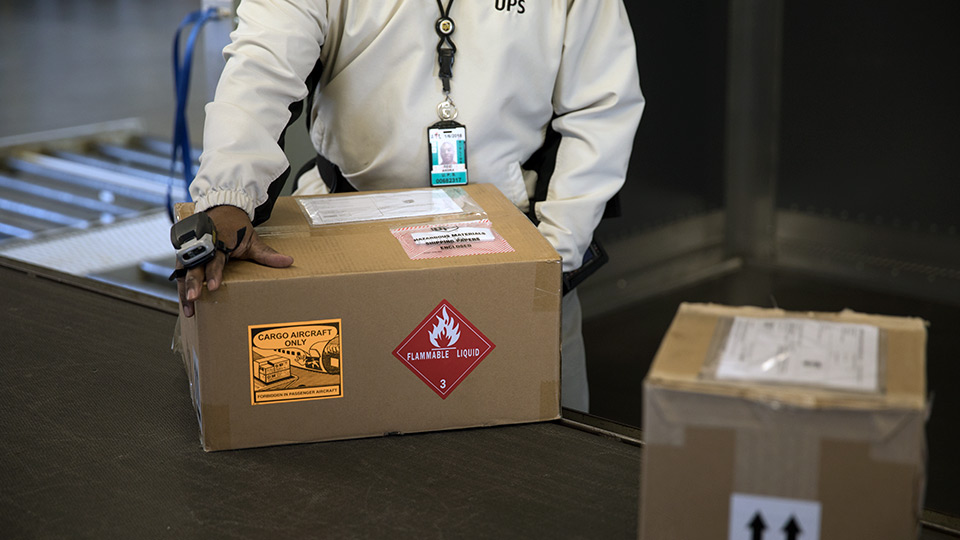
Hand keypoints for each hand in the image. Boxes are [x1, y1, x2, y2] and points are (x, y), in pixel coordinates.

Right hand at [177, 205, 293, 316]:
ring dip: (185, 288)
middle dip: (192, 283)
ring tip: (189, 309)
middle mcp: (202, 243)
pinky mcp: (186, 252)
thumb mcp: (253, 239)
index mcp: (219, 239)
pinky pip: (182, 269)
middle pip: (194, 265)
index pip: (215, 259)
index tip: (213, 287)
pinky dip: (183, 284)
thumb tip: (288, 261)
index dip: (213, 273)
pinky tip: (186, 301)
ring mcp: (191, 247)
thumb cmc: (238, 226)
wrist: (223, 209)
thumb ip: (267, 254)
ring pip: (184, 269)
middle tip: (193, 299)